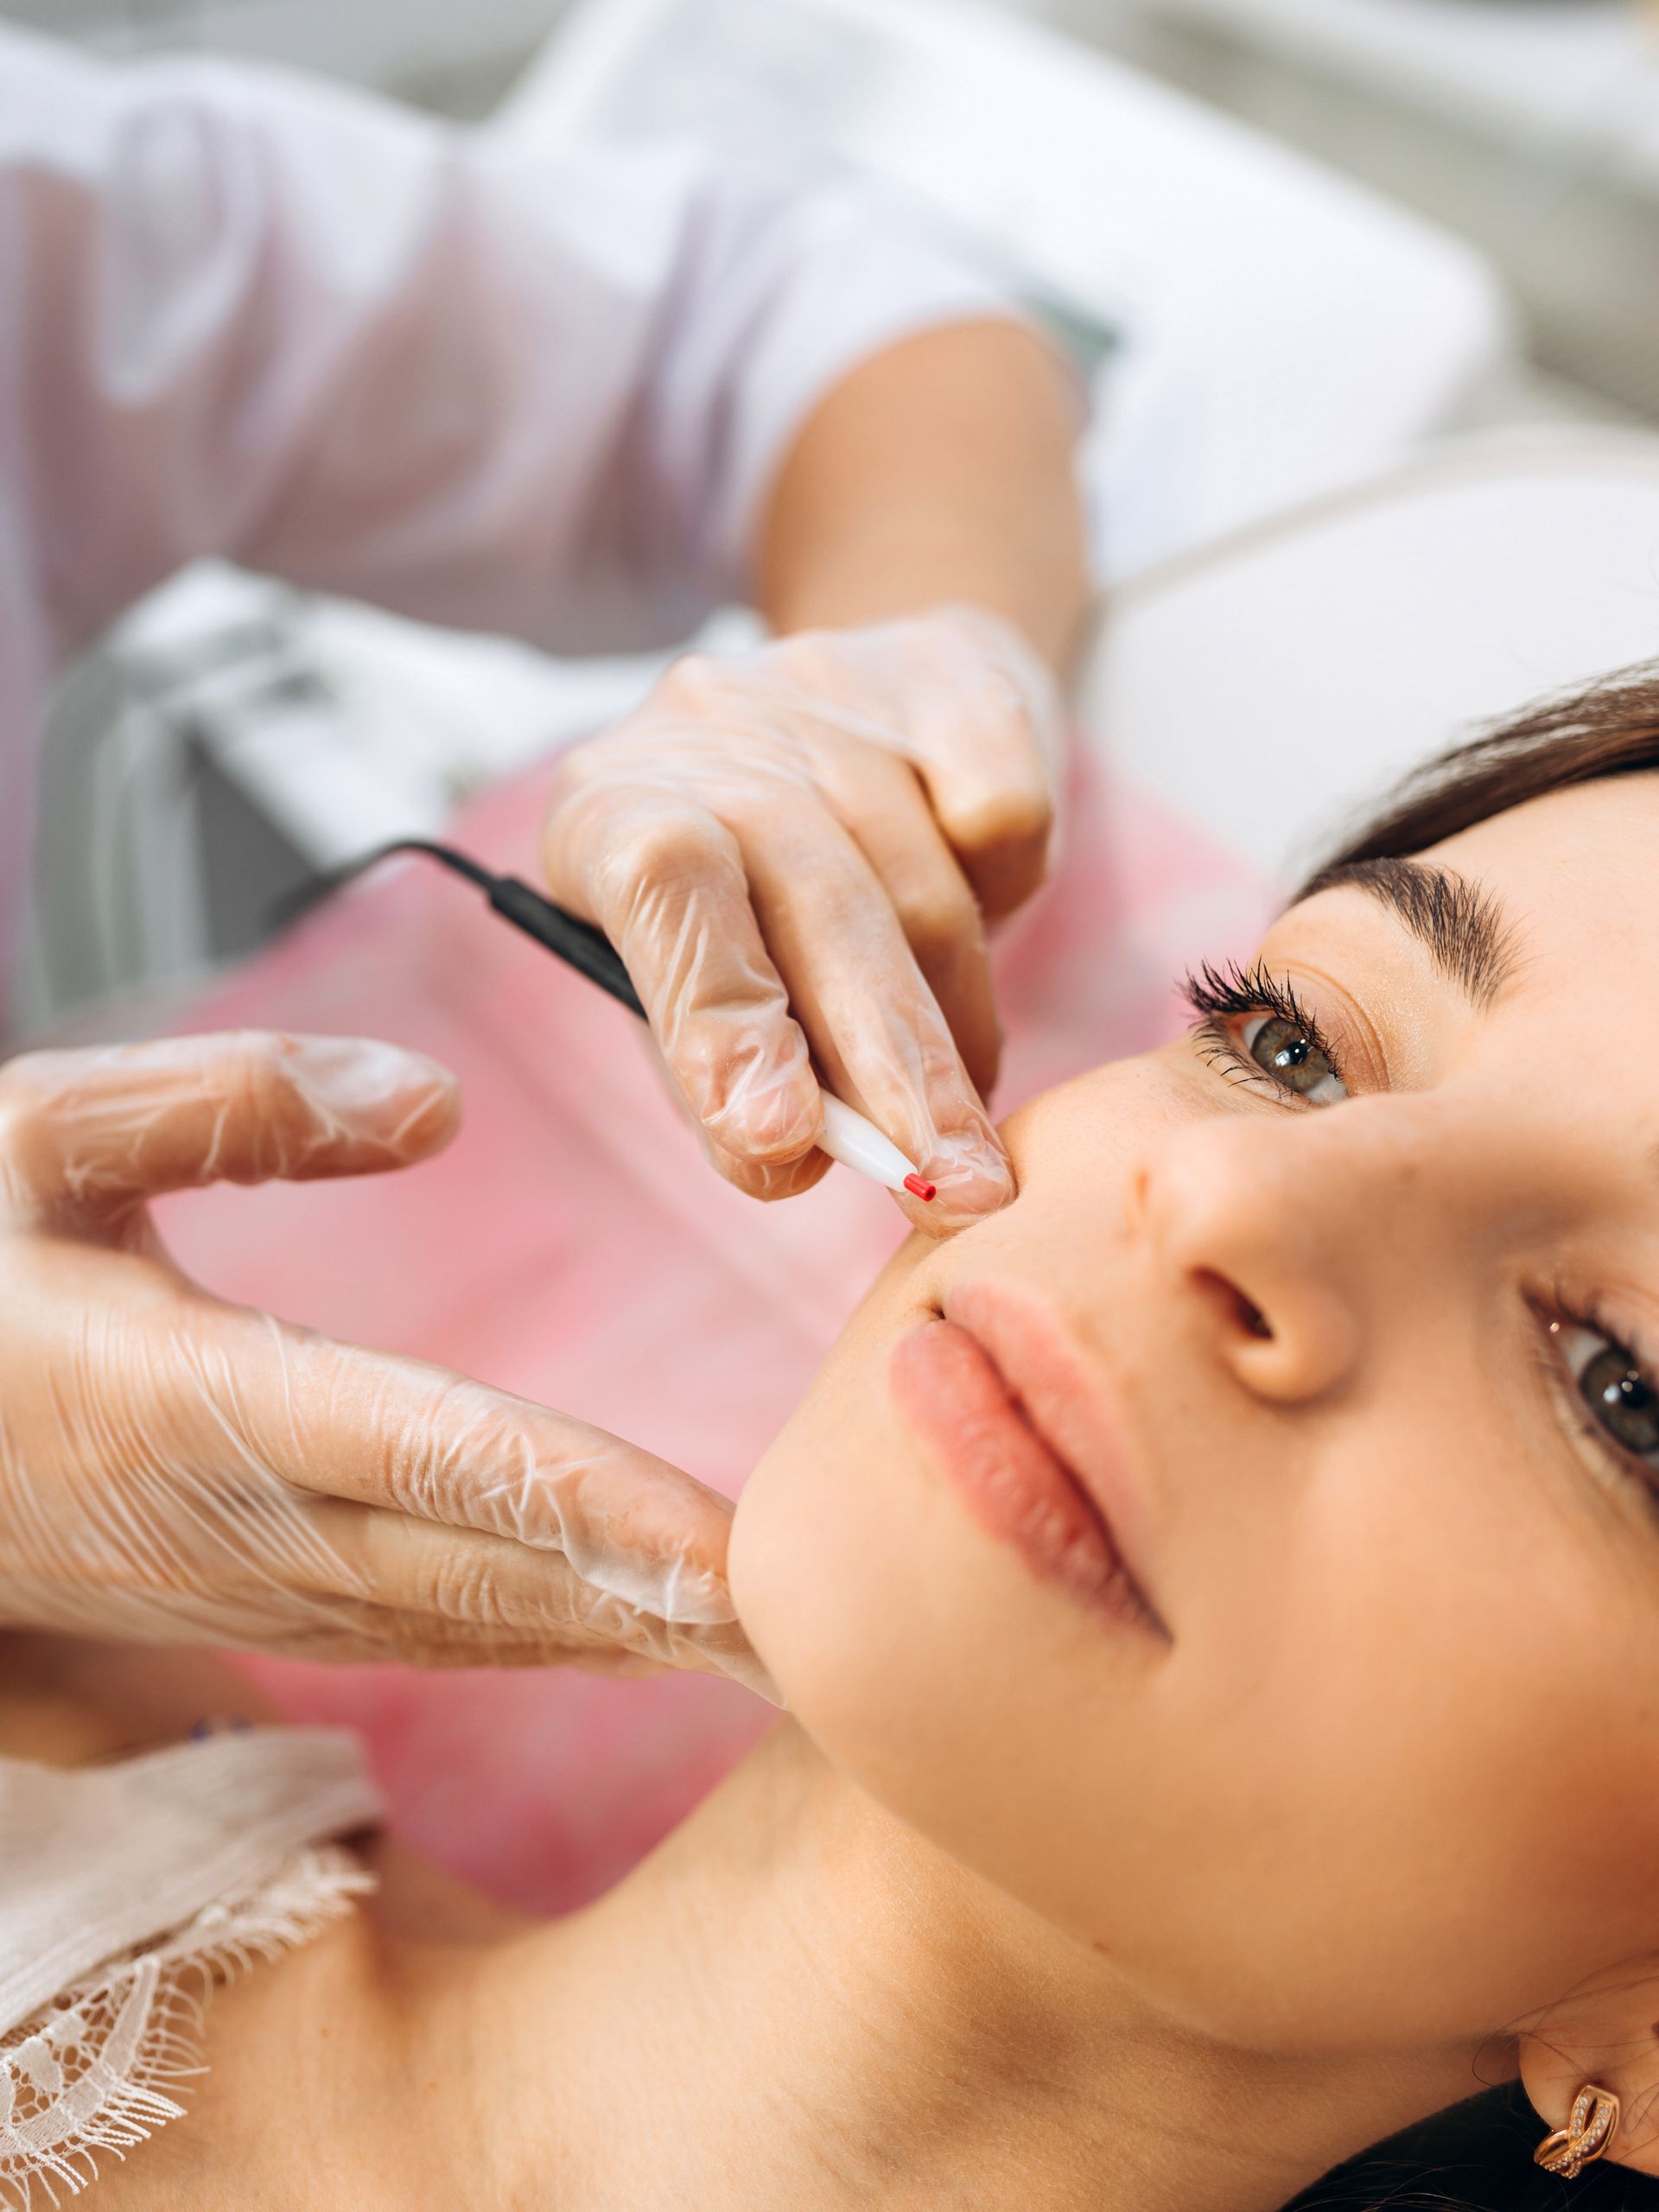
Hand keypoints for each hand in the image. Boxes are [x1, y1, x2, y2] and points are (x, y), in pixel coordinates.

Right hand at [0, 1032, 769, 1693]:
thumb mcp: (31, 1142)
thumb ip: (223, 1106)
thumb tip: (430, 1105)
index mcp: (192, 1398)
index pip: (430, 1453)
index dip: (586, 1505)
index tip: (726, 1546)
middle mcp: (242, 1517)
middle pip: (491, 1572)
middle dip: (664, 1610)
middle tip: (834, 1633)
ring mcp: (253, 1584)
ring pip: (476, 1624)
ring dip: (633, 1641)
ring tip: (790, 1648)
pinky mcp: (257, 1605)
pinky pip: (434, 1633)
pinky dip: (555, 1641)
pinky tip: (656, 1637)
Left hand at [540, 606, 1062, 1231]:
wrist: (858, 715)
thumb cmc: (749, 902)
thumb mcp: (698, 996)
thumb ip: (726, 1089)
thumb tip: (788, 1163)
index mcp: (610, 811)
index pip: (665, 888)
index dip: (724, 1014)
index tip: (784, 1136)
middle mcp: (709, 729)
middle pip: (820, 905)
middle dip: (894, 1073)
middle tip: (953, 1188)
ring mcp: (828, 688)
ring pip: (928, 890)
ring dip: (957, 1029)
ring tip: (957, 1095)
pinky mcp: (945, 672)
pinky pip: (1006, 822)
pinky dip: (1008, 901)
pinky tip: (977, 916)